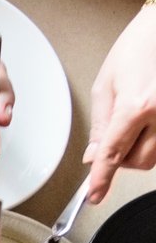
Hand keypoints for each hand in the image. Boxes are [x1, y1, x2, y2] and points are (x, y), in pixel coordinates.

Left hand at [83, 5, 155, 202]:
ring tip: (136, 121)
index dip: (102, 179)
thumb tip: (94, 156)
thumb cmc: (139, 47)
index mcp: (137, 106)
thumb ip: (100, 125)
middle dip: (122, 158)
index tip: (95, 195)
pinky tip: (150, 121)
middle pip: (139, 162)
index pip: (113, 153)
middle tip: (115, 137)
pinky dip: (155, 140)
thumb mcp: (107, 84)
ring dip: (141, 149)